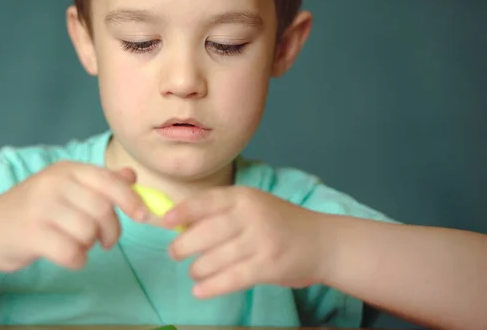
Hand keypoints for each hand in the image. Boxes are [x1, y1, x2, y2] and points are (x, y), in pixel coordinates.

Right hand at [0, 161, 147, 272]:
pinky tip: (70, 257)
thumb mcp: (64, 187)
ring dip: (89, 245)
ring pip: (88, 232)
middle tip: (105, 241)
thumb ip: (99, 181)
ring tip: (78, 243)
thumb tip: (132, 175)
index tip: (142, 216)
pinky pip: (71, 252)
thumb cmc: (32, 209)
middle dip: (111, 230)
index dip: (130, 199)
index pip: (108, 180)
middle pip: (103, 209)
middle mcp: (53, 183)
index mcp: (66, 169)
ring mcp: (40, 208)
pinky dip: (77, 260)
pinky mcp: (30, 234)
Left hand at [163, 186, 332, 298]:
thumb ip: (223, 212)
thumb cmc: (280, 224)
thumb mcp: (254, 206)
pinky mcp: (269, 266)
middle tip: (174, 254)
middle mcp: (251, 215)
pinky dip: (211, 287)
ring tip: (194, 272)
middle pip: (205, 232)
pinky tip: (200, 291)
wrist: (323, 242)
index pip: (206, 202)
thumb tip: (181, 224)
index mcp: (244, 197)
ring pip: (215, 258)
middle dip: (183, 245)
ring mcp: (261, 241)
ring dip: (197, 269)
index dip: (182, 212)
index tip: (164, 222)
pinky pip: (231, 279)